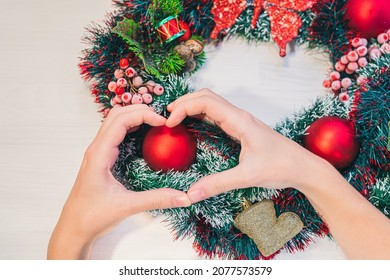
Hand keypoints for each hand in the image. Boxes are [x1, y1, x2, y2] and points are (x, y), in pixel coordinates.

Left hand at [48, 105, 190, 258]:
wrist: (74, 228)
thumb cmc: (93, 216)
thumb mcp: (127, 206)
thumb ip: (157, 199)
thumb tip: (184, 197)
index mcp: (100, 154)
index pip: (121, 120)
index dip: (144, 115)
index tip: (163, 123)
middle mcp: (97, 148)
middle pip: (117, 114)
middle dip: (140, 110)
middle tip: (162, 119)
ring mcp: (98, 152)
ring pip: (114, 122)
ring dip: (134, 117)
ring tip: (155, 124)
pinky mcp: (101, 158)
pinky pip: (115, 134)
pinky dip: (131, 128)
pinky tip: (145, 137)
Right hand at [166, 88, 323, 202]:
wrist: (302, 167)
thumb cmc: (280, 167)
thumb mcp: (247, 176)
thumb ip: (217, 184)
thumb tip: (190, 193)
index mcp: (239, 120)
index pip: (205, 102)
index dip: (183, 108)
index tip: (170, 124)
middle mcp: (239, 116)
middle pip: (206, 96)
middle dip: (184, 102)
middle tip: (166, 117)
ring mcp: (240, 120)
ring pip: (211, 103)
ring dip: (192, 106)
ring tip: (175, 118)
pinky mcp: (241, 128)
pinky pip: (217, 114)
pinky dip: (201, 115)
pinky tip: (194, 126)